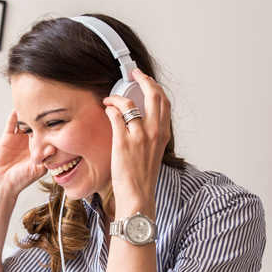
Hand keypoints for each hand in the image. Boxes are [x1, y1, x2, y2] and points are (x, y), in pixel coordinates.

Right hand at [0, 109, 47, 197]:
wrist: (3, 184)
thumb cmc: (21, 180)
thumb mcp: (38, 169)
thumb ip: (46, 158)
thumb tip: (54, 147)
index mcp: (39, 148)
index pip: (46, 133)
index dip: (51, 126)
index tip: (58, 116)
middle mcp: (30, 142)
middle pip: (36, 125)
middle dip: (41, 117)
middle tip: (47, 105)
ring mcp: (18, 138)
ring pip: (25, 122)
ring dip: (28, 114)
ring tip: (34, 102)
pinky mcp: (7, 137)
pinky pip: (11, 123)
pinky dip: (14, 115)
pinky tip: (18, 107)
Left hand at [103, 69, 170, 217]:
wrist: (138, 196)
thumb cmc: (142, 177)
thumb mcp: (154, 153)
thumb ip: (151, 136)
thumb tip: (141, 121)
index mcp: (163, 134)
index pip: (164, 102)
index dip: (155, 86)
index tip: (146, 80)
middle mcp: (154, 132)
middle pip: (154, 95)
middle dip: (143, 79)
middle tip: (133, 74)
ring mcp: (139, 136)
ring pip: (129, 103)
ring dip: (117, 97)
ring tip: (109, 99)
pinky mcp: (123, 142)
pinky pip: (115, 116)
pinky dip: (109, 109)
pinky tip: (106, 111)